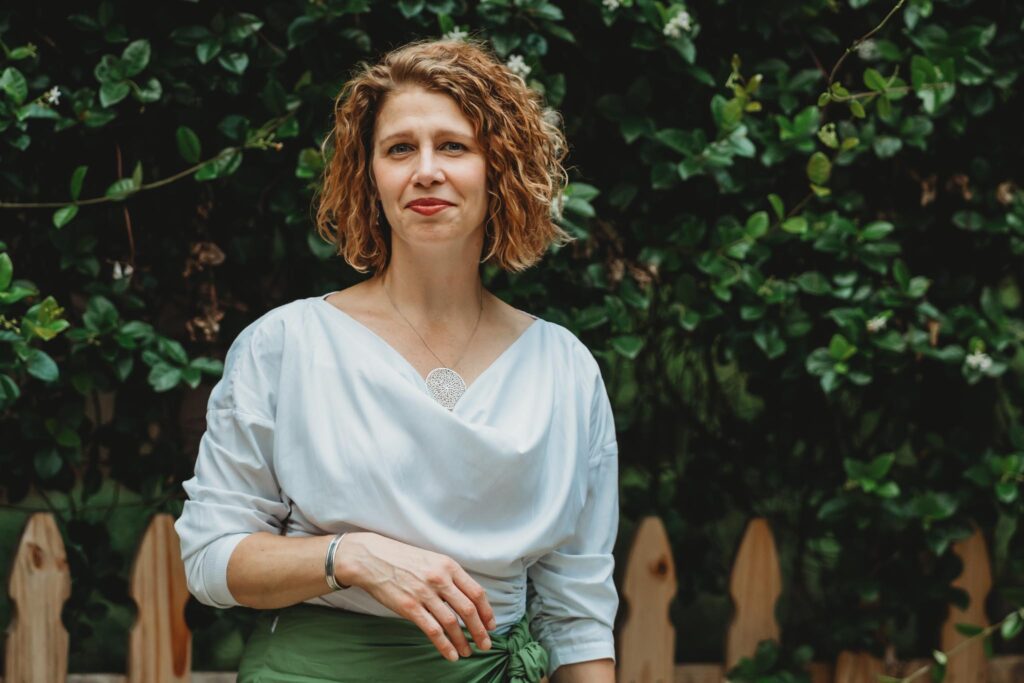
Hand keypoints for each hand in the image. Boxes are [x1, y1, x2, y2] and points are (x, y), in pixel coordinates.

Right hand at [334, 532, 497, 661]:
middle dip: (480, 631)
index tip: (491, 625)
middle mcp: (439, 579)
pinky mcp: (409, 607)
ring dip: (463, 641)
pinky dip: (445, 645)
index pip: (476, 592)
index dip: (487, 612)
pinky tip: (451, 655)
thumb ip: (450, 576)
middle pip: (468, 609)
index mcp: (449, 566)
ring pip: (452, 623)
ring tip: (468, 652)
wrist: (372, 558)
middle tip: (485, 645)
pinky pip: (433, 631)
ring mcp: (424, 594)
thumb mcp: (432, 559)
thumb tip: (468, 599)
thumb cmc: (403, 559)